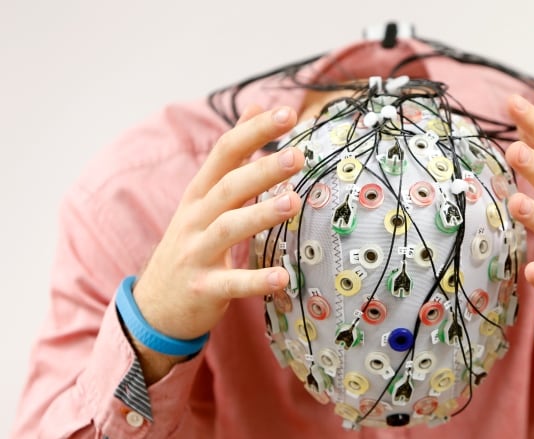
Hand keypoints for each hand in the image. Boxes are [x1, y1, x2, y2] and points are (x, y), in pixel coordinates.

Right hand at [130, 105, 303, 380]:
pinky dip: (256, 280)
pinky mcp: (203, 288)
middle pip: (228, 187)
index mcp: (200, 193)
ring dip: (260, 214)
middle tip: (297, 155)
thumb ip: (232, 156)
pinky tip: (283, 277)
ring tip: (294, 202)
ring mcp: (196, 253)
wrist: (155, 305)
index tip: (287, 112)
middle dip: (262, 169)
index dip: (254, 131)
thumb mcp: (204, 198)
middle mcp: (195, 218)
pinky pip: (231, 283)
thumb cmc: (191, 243)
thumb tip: (255, 105)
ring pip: (228, 228)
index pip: (225, 153)